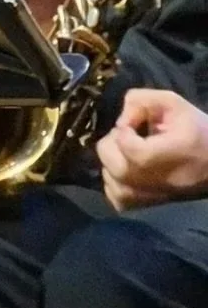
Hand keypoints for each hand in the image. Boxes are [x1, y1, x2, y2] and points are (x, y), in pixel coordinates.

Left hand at [97, 89, 207, 209]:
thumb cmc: (197, 131)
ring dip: (112, 161)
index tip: (133, 126)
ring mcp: (152, 197)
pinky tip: (128, 170)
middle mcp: (156, 181)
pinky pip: (117, 198)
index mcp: (168, 155)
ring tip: (129, 154)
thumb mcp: (172, 102)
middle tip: (130, 138)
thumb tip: (120, 119)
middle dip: (113, 143)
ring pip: (110, 179)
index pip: (128, 146)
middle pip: (111, 162)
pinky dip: (115, 183)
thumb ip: (140, 100)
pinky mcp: (149, 207)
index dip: (124, 131)